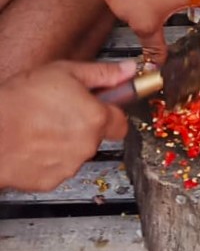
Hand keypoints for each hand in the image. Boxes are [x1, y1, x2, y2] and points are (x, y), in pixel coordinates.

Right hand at [0, 61, 136, 191]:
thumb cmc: (19, 100)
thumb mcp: (64, 72)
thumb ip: (102, 73)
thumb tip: (128, 71)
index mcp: (95, 118)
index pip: (121, 122)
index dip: (109, 112)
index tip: (99, 105)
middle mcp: (87, 145)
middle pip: (97, 136)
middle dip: (84, 125)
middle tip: (61, 111)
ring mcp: (69, 166)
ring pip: (77, 152)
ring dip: (66, 141)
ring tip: (41, 125)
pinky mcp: (50, 180)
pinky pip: (57, 167)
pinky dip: (48, 157)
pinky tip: (33, 142)